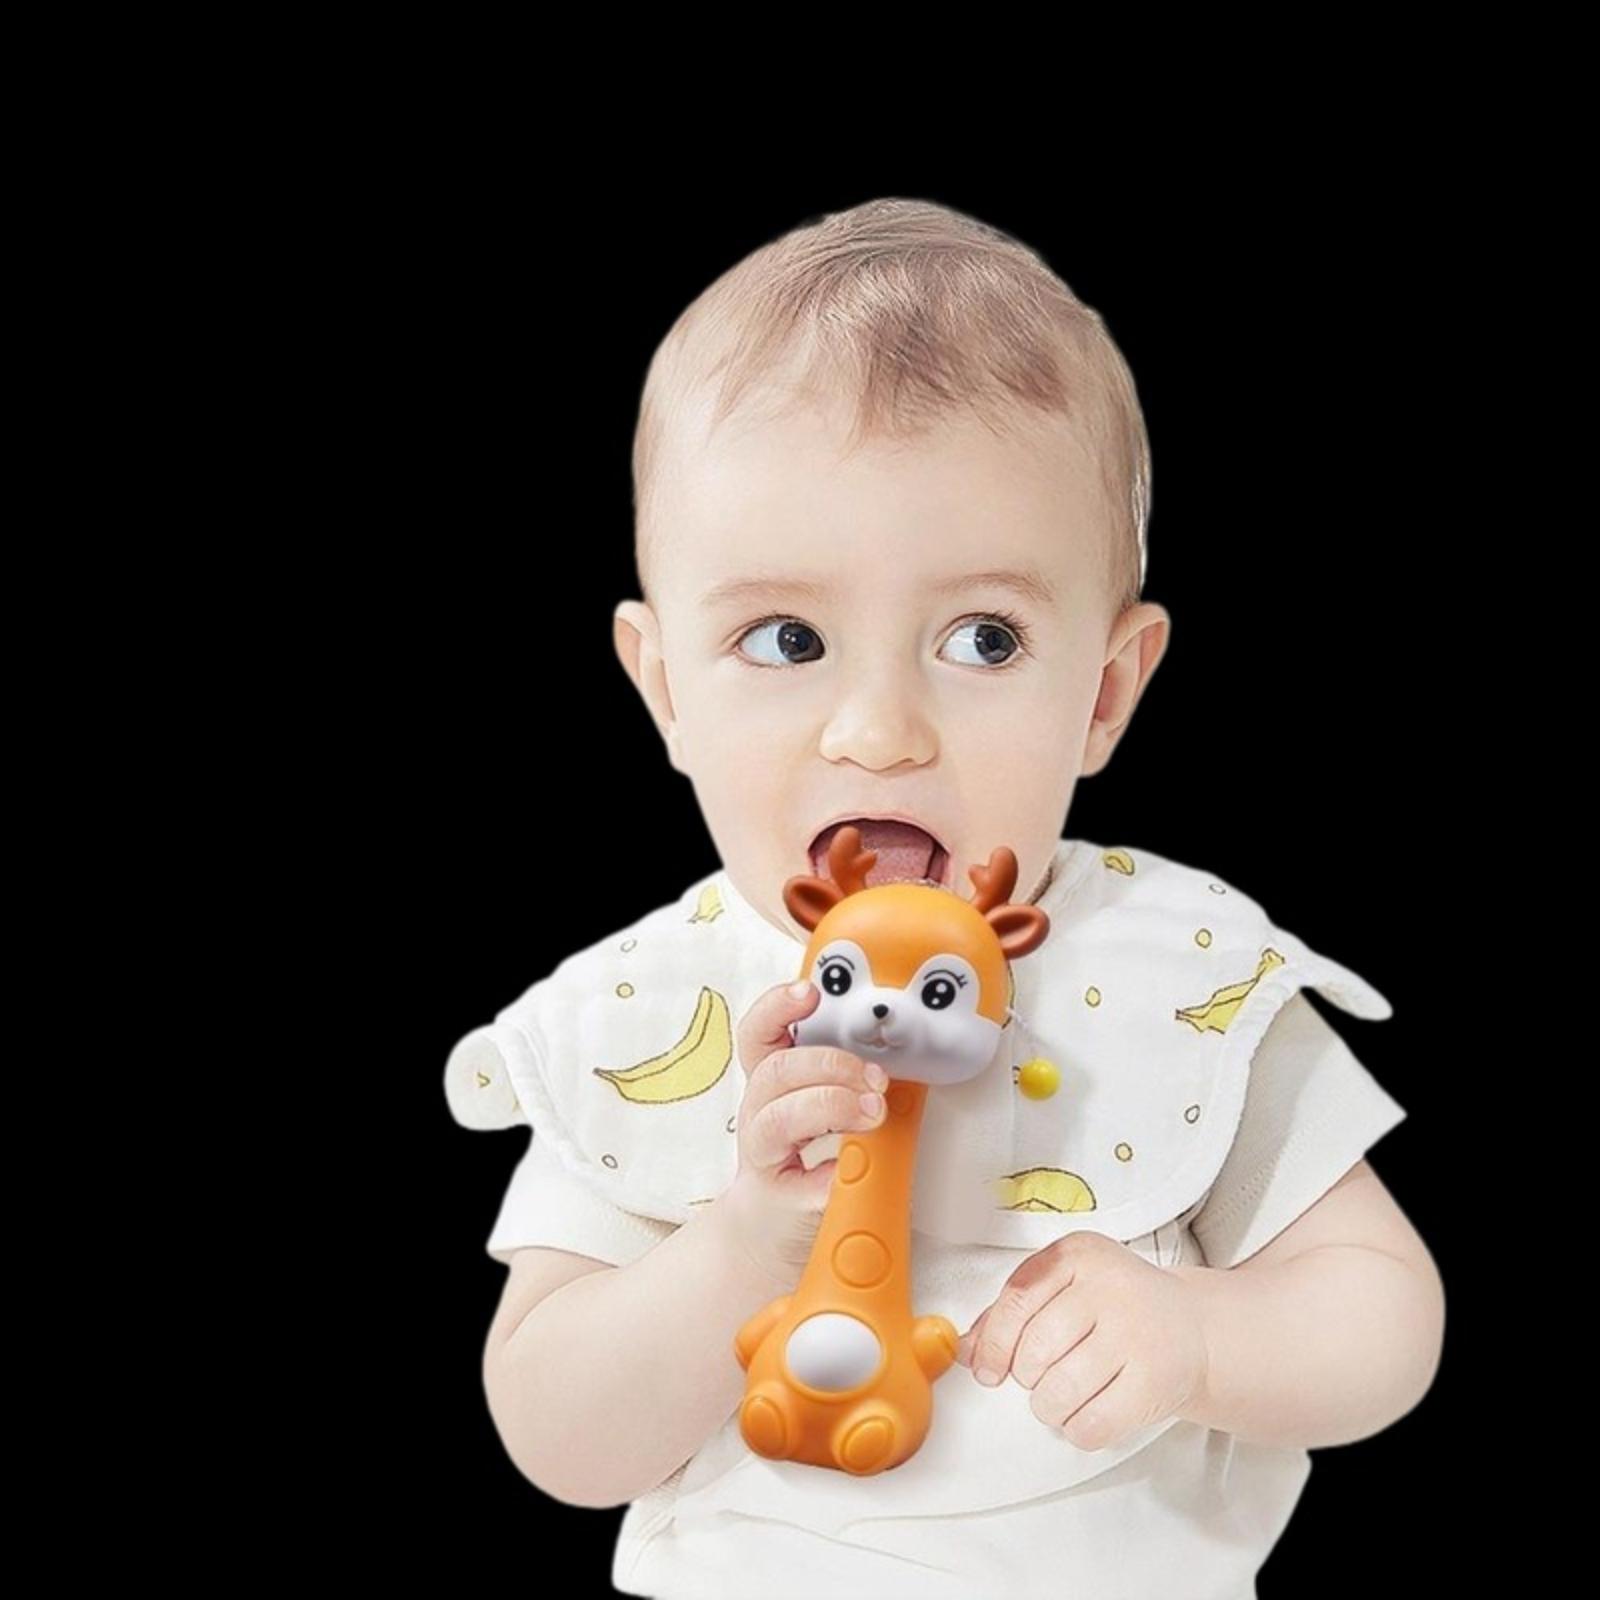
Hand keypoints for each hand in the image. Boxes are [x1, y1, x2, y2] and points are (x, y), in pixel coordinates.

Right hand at [718, 978, 888, 1285]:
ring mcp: (763, 1157)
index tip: (809, 994)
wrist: (769, 1239)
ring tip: (872, 1116)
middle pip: (776, 1070)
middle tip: (875, 1081)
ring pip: (776, 1117)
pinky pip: (802, 1182)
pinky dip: (829, 1176)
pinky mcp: (778, 1201)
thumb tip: (907, 1059)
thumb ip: (854, 1084)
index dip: (778, 1008)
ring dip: (830, 1106)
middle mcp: (759, 1114)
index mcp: (772, 1085)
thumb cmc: (806, 1166)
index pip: (760, 1034)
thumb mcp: (828, 1115)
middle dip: (830, 1064)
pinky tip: (846, 1174)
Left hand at [955, 1231, 1210, 1450]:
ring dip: (1049, 1407)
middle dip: (1027, 1377)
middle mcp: (1110, 1287)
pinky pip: (1092, 1424)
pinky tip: (1088, 1413)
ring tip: (1063, 1396)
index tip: (988, 1371)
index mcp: (1079, 1254)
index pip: (1017, 1299)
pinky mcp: (1156, 1381)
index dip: (994, 1342)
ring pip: (1059, 1392)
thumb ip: (1012, 1312)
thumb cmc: (1113, 1308)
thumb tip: (965, 1351)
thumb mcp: (1064, 1289)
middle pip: (1035, 1350)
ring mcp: (1137, 1333)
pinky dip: (1078, 1429)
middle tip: (1042, 1377)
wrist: (1193, 1329)